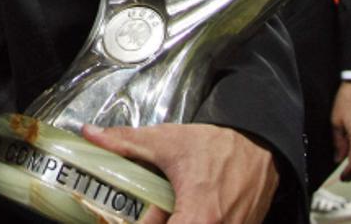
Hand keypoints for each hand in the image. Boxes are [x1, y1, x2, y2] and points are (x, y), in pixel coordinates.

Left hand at [82, 123, 277, 223]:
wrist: (259, 145)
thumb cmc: (217, 145)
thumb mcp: (167, 141)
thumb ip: (125, 143)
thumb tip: (91, 135)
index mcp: (199, 216)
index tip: (136, 216)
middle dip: (158, 223)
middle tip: (152, 211)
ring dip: (176, 222)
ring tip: (168, 211)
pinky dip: (193, 222)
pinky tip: (184, 212)